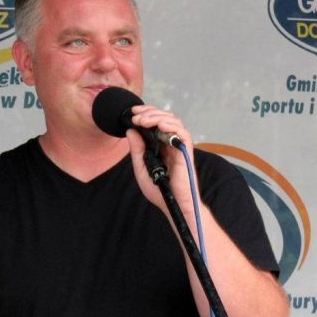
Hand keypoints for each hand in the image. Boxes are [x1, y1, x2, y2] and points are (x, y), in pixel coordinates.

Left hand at [125, 105, 198, 221]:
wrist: (173, 204)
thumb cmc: (160, 190)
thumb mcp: (141, 168)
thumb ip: (136, 150)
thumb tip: (130, 131)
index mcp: (161, 144)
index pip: (156, 122)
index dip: (146, 113)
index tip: (133, 112)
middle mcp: (171, 142)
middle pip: (165, 117)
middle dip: (149, 112)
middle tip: (136, 116)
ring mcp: (179, 146)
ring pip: (173, 121)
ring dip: (157, 117)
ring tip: (143, 121)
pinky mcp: (186, 151)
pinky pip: (183, 133)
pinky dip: (171, 126)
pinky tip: (159, 125)